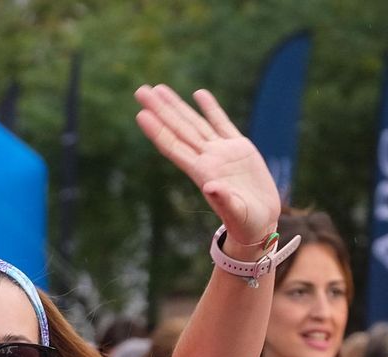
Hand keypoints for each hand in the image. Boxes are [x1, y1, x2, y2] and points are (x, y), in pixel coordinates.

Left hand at [134, 85, 280, 246]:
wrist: (259, 222)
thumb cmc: (245, 222)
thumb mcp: (236, 213)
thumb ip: (224, 200)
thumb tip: (211, 187)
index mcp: (202, 173)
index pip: (173, 147)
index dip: (157, 131)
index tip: (141, 114)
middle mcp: (206, 159)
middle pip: (178, 129)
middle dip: (160, 110)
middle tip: (140, 91)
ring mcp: (221, 152)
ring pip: (194, 122)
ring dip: (176, 106)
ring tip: (159, 89)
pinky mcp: (240, 148)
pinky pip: (222, 123)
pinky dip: (210, 108)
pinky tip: (197, 94)